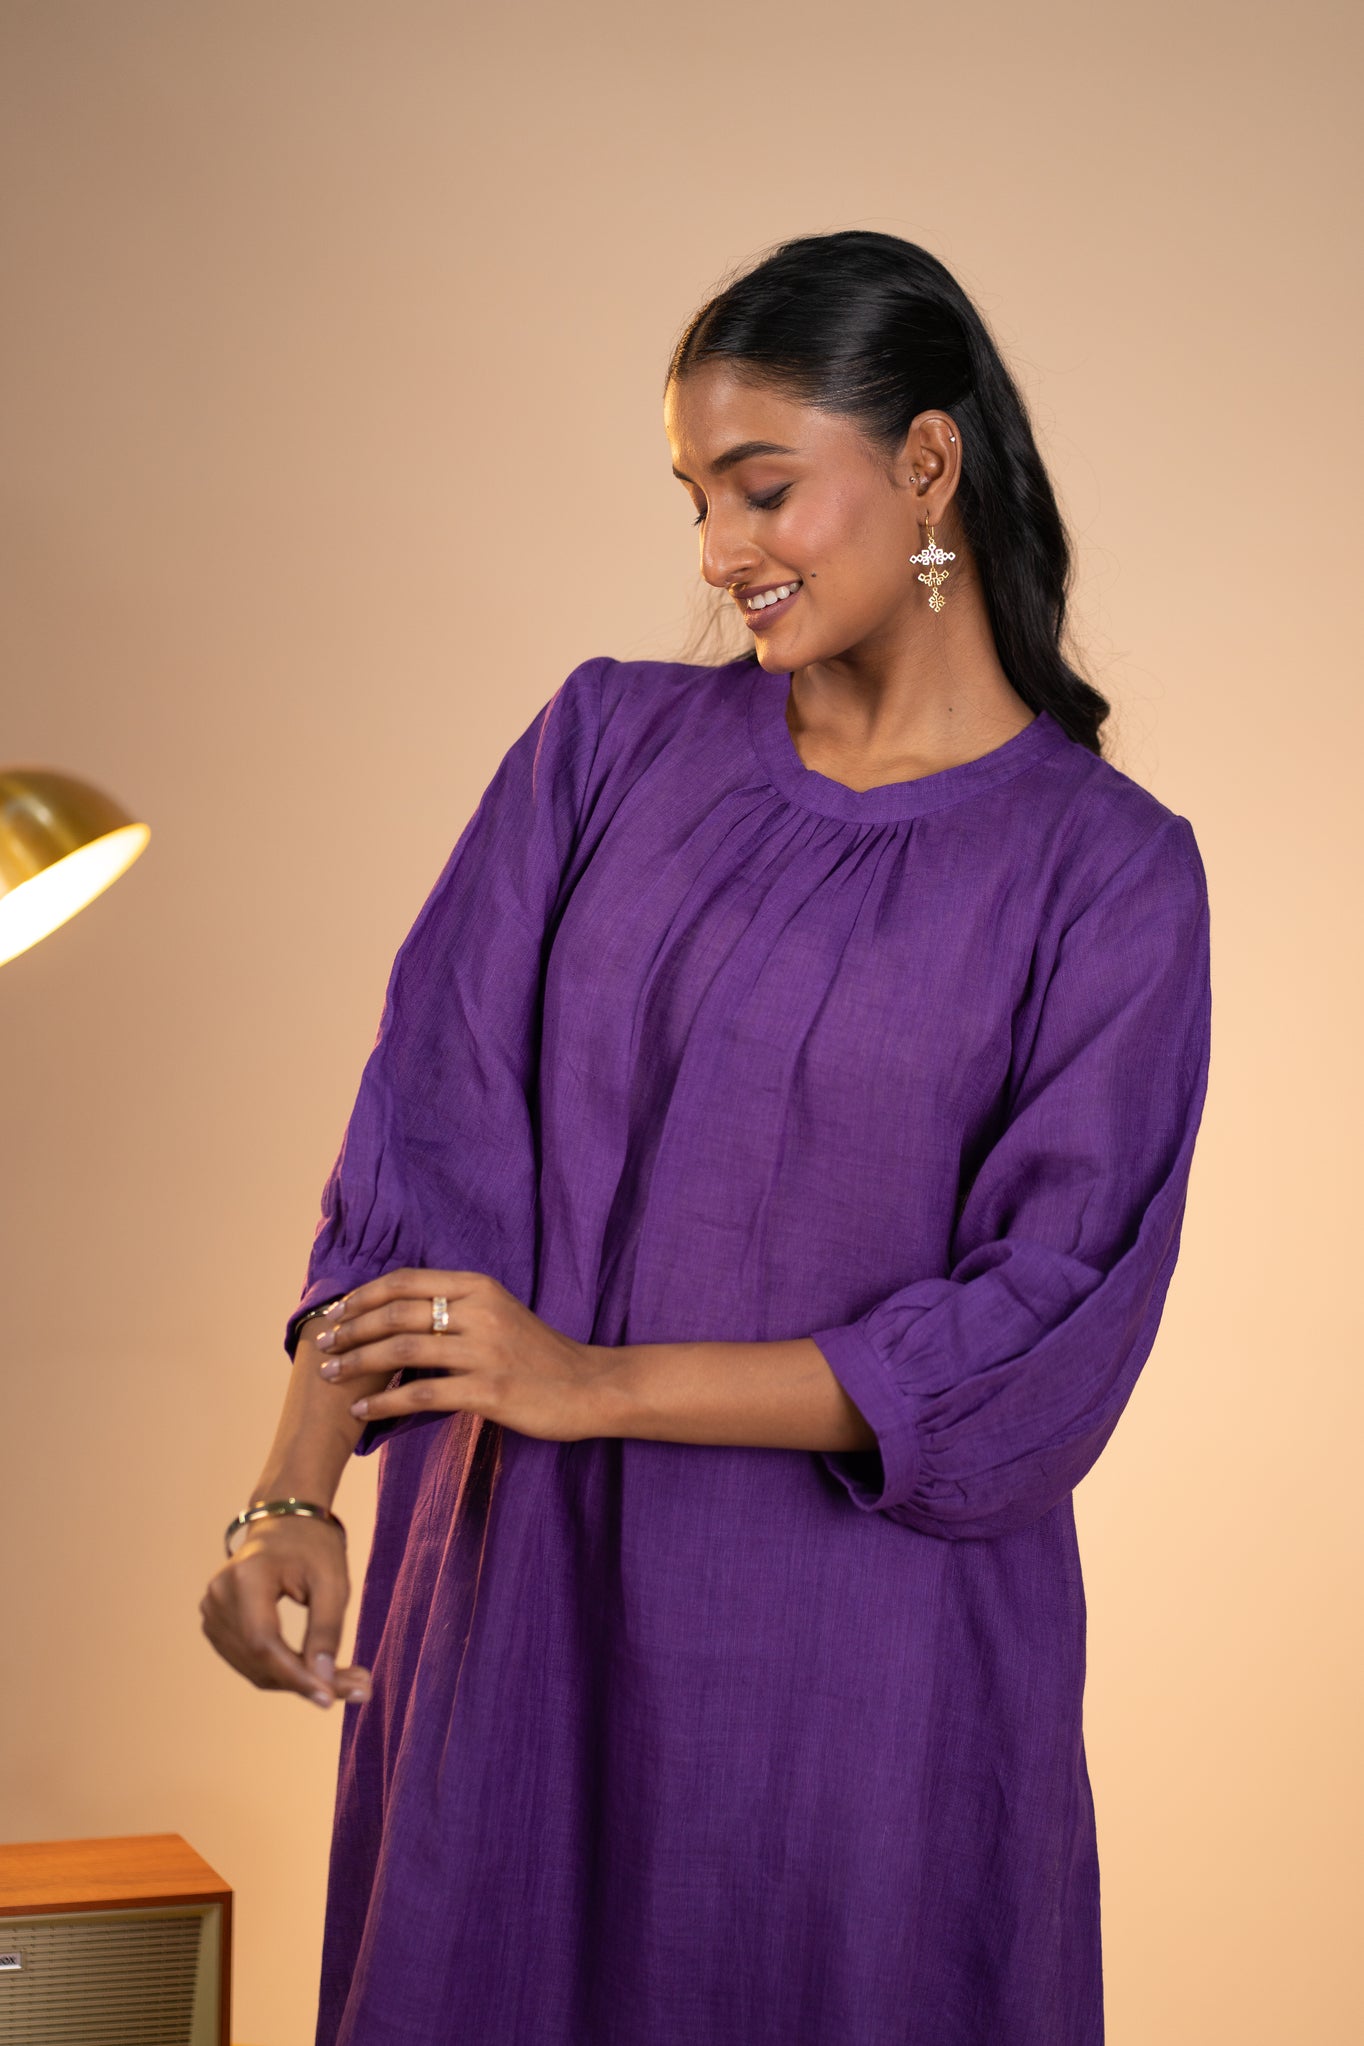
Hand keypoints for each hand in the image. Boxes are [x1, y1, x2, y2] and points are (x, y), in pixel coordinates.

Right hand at [199, 1515, 371, 1709]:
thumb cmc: (313, 1547)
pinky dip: (282, 1672)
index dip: (295, 1675)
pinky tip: (315, 1670)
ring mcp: (211, 1611)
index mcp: (246, 1576)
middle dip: (306, 1681)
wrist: (285, 1523)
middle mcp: (219, 1595)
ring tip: (347, 1681)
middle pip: (258, 1660)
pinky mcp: (216, 1624)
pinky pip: (249, 1661)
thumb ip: (327, 1630)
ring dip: (297, 1681)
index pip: (263, 1641)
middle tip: (359, 1688)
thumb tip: (323, 1682)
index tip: (330, 1699)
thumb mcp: (333, 1582)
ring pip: (254, 1668)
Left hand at [313, 1268, 616, 1440]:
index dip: (363, 1295)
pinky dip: (384, 1404)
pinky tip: (362, 1414)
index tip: (336, 1312)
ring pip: (403, 1351)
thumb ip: (456, 1309)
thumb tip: (398, 1314)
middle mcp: (481, 1311)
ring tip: (331, 1379)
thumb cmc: (539, 1354)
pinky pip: (423, 1395)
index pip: (406, 1281)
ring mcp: (485, 1351)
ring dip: (358, 1365)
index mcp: (480, 1287)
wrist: (589, 1387)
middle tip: (323, 1347)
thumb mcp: (500, 1314)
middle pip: (398, 1312)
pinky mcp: (490, 1391)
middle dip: (351, 1329)